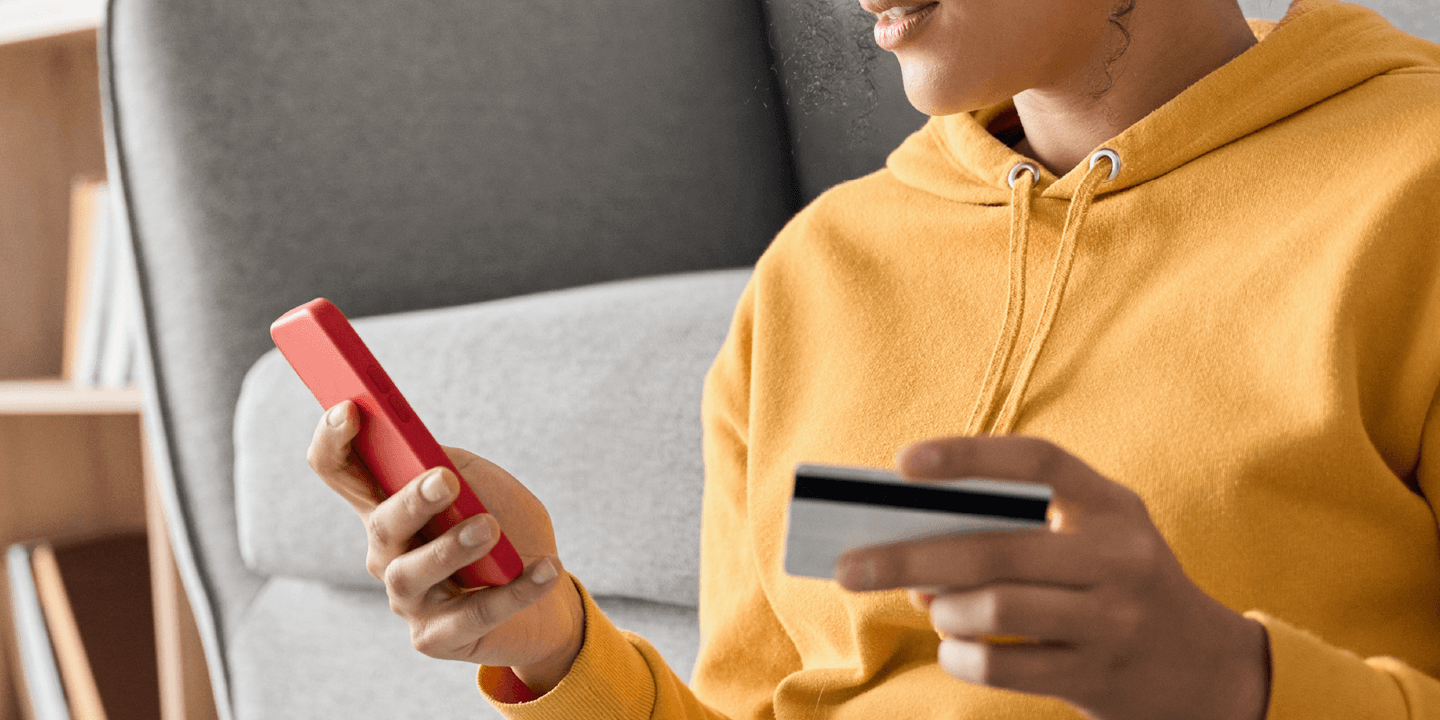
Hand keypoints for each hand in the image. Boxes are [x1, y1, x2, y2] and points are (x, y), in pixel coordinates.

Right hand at [307, 400, 583, 693]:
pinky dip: (515, 591)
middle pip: (381, 525)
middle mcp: (388, 553)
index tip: (350, 409)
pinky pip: (473, 614)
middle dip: (411, 502)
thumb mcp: (487, 486)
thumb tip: (435, 462)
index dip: (333, 440)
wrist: (548, 589)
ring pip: (412, 574)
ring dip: (452, 548)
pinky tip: (546, 568)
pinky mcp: (436, 638)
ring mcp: (408, 599)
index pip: (339, 470)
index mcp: (390, 505)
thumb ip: (458, 468)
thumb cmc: (508, 529)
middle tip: (446, 481)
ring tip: (491, 528)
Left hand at [835, 435, 1269, 719]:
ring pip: (995, 608)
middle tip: (849, 567)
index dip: (968, 456)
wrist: (1207, 671)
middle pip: (995, 547)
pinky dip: (962, 657)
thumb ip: (1019, 527)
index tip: (902, 464)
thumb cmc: (1120, 587)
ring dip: (944, 610)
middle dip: (907, 555)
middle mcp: (1120, 557)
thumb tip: (913, 536)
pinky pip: (1003, 665)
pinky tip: (956, 650)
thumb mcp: (1093, 539)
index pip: (1037, 461)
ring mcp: (1113, 620)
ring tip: (934, 608)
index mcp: (1112, 505)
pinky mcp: (1098, 676)